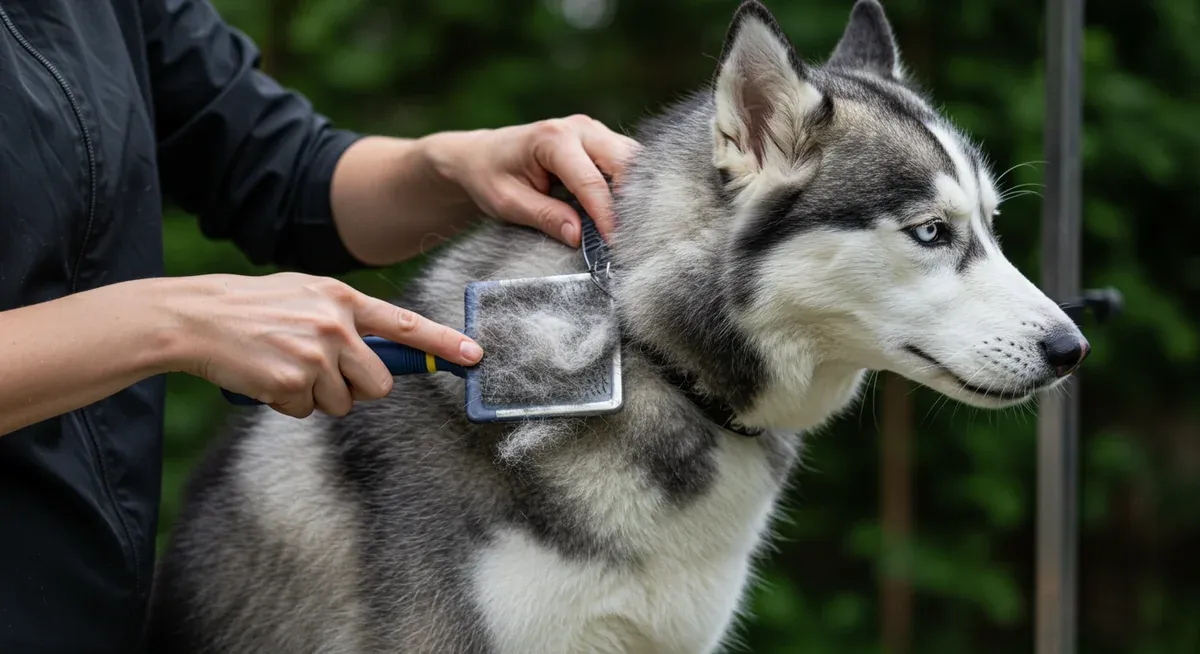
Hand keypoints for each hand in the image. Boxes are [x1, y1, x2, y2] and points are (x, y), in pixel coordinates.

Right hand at [164, 273, 481, 418]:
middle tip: (326, 373)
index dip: (443, 343)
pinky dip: (290, 403)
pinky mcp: (291, 380)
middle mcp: (335, 324)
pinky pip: (308, 410)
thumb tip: (386, 348)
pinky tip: (268, 378)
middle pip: (379, 382)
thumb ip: (346, 316)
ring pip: (343, 402)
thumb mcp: (305, 294)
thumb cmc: (254, 307)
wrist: (196, 317)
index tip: (474, 356)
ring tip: (286, 367)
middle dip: (359, 387)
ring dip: (318, 396)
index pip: (405, 324)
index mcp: (342, 298)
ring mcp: (314, 353)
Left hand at [427, 114, 638, 244]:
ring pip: (632, 159)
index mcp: (552, 139)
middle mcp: (579, 128)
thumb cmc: (490, 176)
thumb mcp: (508, 202)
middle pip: (624, 162)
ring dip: (638, 192)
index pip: (591, 182)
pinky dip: (632, 185)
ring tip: (632, 226)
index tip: (615, 245)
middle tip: (631, 236)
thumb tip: (579, 237)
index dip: (606, 217)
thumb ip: (545, 217)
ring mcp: (593, 131)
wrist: (482, 155)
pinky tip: (628, 211)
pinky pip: (627, 160)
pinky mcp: (600, 140)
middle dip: (632, 200)